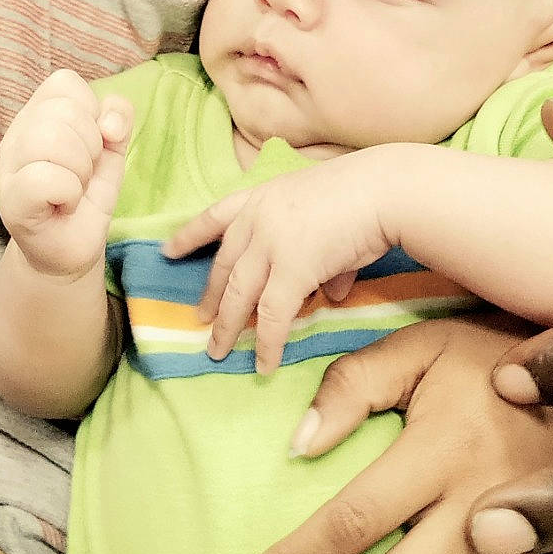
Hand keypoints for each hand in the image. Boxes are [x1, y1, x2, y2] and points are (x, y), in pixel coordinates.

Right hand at [0, 69, 131, 278]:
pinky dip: (69, 193)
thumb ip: (118, 119)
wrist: (71, 247)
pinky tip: (64, 205)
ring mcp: (10, 168)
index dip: (91, 111)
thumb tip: (109, 122)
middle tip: (82, 174)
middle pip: (62, 112)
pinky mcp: (13, 203)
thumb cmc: (85, 193)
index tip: (91, 144)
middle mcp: (18, 135)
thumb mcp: (111, 150)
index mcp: (37, 115)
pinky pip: (46, 178)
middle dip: (89, 146)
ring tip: (74, 189)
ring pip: (53, 139)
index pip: (64, 83)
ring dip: (80, 170)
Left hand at [165, 151, 396, 371]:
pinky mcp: (290, 270)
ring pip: (238, 295)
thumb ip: (320, 254)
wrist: (384, 189)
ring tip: (217, 352)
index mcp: (263, 197)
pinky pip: (271, 316)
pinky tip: (263, 364)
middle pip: (223, 265)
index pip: (215, 216)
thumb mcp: (328, 214)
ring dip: (226, 327)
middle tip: (199, 317)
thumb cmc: (366, 194)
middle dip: (209, 295)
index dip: (190, 235)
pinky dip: (266, 344)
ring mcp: (270, 244)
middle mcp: (258, 219)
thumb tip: (330, 291)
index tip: (168, 249)